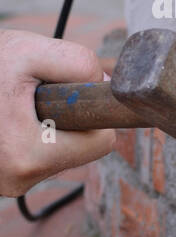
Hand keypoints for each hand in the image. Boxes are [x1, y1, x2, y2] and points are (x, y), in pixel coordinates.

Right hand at [0, 31, 114, 197]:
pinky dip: (25, 134)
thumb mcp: (25, 51)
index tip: (66, 93)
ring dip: (43, 126)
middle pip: (79, 149)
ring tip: (8, 104)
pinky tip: (2, 117)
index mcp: (26, 156)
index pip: (101, 142)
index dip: (89, 110)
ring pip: (55, 153)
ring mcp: (3, 185)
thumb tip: (105, 85)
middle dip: (64, 118)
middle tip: (28, 94)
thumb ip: (77, 63)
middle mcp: (15, 181)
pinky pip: (32, 156)